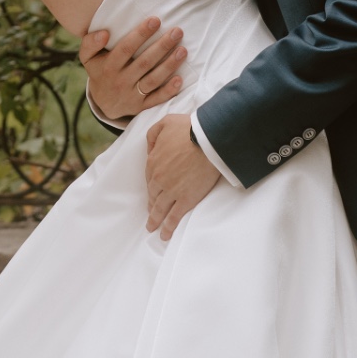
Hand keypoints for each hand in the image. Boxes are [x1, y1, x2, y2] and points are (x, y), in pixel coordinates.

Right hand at [78, 17, 186, 123]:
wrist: (103, 102)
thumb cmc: (100, 71)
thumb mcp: (88, 57)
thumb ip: (90, 43)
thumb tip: (104, 33)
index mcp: (109, 66)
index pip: (126, 48)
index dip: (141, 34)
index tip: (155, 20)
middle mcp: (121, 81)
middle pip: (144, 62)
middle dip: (162, 46)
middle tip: (177, 31)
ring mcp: (132, 95)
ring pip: (153, 80)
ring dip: (169, 65)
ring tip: (183, 50)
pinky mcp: (142, 106)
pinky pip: (156, 99)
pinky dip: (168, 91)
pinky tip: (179, 79)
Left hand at [145, 114, 220, 238]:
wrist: (207, 139)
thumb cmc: (188, 128)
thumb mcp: (164, 123)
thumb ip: (153, 134)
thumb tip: (149, 148)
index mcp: (153, 161)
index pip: (149, 178)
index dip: (151, 186)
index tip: (152, 193)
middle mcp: (159, 179)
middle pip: (153, 195)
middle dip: (152, 205)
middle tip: (151, 213)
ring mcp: (172, 190)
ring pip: (160, 209)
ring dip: (155, 220)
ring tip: (153, 228)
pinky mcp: (186, 199)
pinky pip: (174, 216)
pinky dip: (168, 227)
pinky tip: (164, 235)